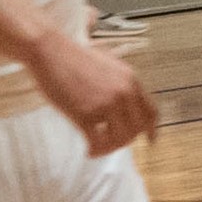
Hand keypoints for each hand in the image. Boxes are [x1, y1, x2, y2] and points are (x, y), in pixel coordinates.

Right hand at [27, 22, 156, 154]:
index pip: (151, 112)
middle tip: (111, 143)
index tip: (150, 140)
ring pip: (119, 139)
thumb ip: (120, 82)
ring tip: (98, 148)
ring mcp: (105, 103)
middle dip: (125, 141)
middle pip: (136, 130)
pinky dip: (95, 151)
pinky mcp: (85, 114)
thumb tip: (123, 104)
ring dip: (110, 148)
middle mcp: (123, 92)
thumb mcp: (108, 63)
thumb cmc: (73, 57)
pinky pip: (98, 142)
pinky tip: (88, 151)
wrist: (50, 51)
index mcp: (131, 80)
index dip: (152, 130)